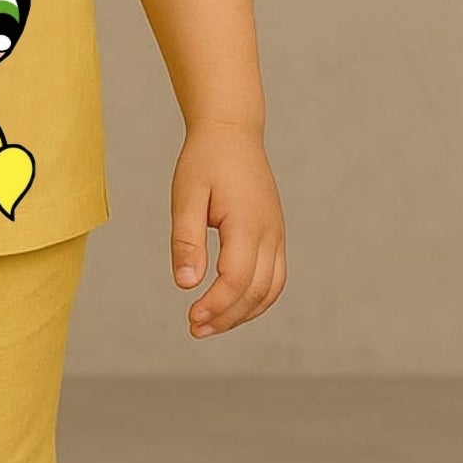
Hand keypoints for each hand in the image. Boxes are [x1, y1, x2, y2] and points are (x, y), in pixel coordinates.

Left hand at [170, 122, 285, 337]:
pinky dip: (255, 299)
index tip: (190, 318)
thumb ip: (186, 241)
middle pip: (257, 292)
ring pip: (271, 289)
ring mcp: (277, 234)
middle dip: (227, 317)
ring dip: (243, 313)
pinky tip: (229, 306)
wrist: (232, 132)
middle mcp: (270, 233)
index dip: (215, 305)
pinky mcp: (275, 234)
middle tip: (194, 329)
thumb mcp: (186, 196)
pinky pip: (274, 277)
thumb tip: (186, 284)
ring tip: (209, 325)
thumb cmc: (205, 161)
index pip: (237, 279)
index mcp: (248, 223)